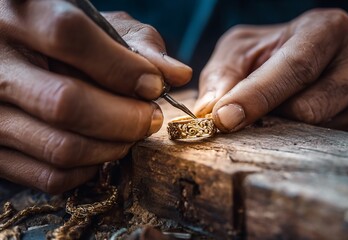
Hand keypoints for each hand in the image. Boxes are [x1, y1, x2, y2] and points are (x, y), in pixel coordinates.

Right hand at [0, 0, 190, 192]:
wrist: (17, 60)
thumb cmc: (66, 40)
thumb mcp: (100, 27)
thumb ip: (137, 45)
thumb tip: (178, 74)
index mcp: (19, 15)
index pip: (70, 37)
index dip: (122, 67)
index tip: (153, 86)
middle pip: (66, 102)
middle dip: (126, 118)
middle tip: (151, 118)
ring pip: (61, 147)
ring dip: (113, 147)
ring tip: (131, 133)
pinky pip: (51, 177)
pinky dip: (89, 169)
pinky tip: (102, 149)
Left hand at [194, 9, 347, 135]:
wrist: (323, 65)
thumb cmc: (277, 54)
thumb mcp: (245, 50)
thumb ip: (224, 73)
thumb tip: (210, 109)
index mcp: (329, 30)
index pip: (294, 67)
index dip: (257, 95)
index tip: (224, 119)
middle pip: (307, 108)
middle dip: (268, 119)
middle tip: (240, 123)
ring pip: (317, 133)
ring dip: (284, 131)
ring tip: (276, 114)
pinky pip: (328, 147)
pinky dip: (302, 141)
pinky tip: (297, 125)